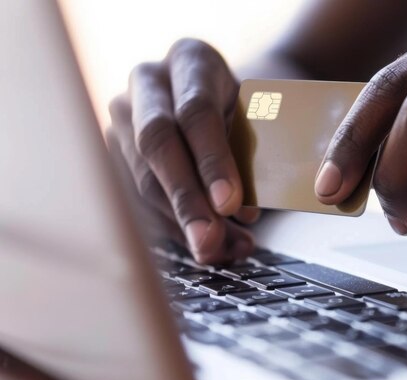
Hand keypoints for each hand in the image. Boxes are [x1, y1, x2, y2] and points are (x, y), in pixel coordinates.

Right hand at [107, 39, 258, 263]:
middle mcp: (147, 84)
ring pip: (142, 178)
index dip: (213, 161)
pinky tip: (205, 247)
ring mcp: (123, 117)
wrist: (207, 90)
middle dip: (185, 200)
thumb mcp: (253, 113)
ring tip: (219, 252)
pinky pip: (137, 197)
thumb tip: (242, 214)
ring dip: (180, 223)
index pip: (196, 112)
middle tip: (209, 243)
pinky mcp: (113, 151)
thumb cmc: (239, 104)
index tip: (231, 204)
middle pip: (157, 144)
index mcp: (190, 61)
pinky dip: (172, 228)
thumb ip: (247, 155)